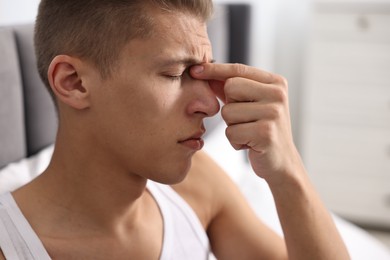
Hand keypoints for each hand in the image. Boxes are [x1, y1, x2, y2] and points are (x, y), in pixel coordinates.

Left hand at [190, 63, 303, 182]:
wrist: (282, 162)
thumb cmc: (261, 130)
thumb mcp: (250, 104)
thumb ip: (231, 88)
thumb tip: (203, 71)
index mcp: (275, 82)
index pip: (238, 69)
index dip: (214, 69)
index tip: (194, 70)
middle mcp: (277, 94)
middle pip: (230, 87)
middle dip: (229, 105)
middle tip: (245, 120)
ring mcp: (273, 113)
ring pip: (228, 112)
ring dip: (232, 126)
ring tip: (249, 133)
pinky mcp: (266, 133)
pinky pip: (231, 132)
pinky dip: (235, 141)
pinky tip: (250, 144)